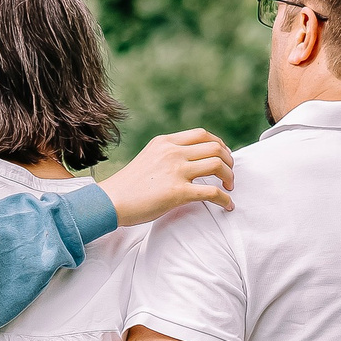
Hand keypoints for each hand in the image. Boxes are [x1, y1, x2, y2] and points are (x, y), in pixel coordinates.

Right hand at [99, 129, 234, 225]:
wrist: (110, 201)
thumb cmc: (128, 185)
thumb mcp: (148, 158)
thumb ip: (167, 155)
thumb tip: (190, 161)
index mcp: (165, 142)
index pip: (202, 134)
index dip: (219, 144)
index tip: (223, 157)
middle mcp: (172, 152)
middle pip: (215, 148)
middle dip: (229, 161)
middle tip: (229, 174)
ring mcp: (176, 171)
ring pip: (218, 165)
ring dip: (230, 176)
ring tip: (229, 187)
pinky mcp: (178, 192)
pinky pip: (212, 192)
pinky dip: (225, 199)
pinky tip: (228, 206)